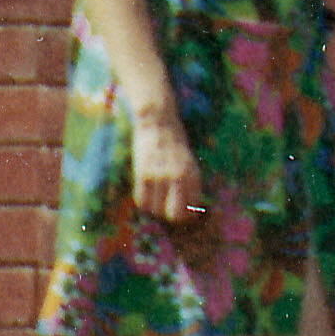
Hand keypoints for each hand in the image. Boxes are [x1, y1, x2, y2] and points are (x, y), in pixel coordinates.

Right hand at [122, 80, 195, 222]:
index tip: (182, 211)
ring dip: (156, 208)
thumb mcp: (189, 161)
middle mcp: (179, 176)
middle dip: (172, 215)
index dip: (186, 215)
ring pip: (156, 210)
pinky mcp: (143, 173)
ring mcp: (160, 175)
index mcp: (193, 174)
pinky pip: (141, 201)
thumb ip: (190, 182)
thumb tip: (190, 208)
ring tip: (157, 196)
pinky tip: (147, 192)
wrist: (158, 120)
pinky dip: (144, 202)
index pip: (191, 209)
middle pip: (175, 215)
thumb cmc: (175, 142)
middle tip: (168, 207)